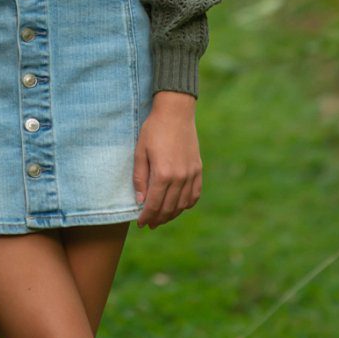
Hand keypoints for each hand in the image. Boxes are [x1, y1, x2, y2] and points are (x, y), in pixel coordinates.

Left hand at [133, 89, 201, 226]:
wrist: (176, 113)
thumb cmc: (153, 130)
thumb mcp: (140, 152)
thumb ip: (140, 178)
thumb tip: (140, 201)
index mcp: (163, 174)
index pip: (154, 204)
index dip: (146, 216)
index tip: (141, 223)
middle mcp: (180, 177)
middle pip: (169, 207)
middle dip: (158, 219)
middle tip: (150, 224)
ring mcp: (191, 174)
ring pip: (183, 204)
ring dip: (172, 214)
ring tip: (162, 217)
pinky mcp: (198, 169)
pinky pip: (195, 194)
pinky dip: (187, 204)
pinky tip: (179, 207)